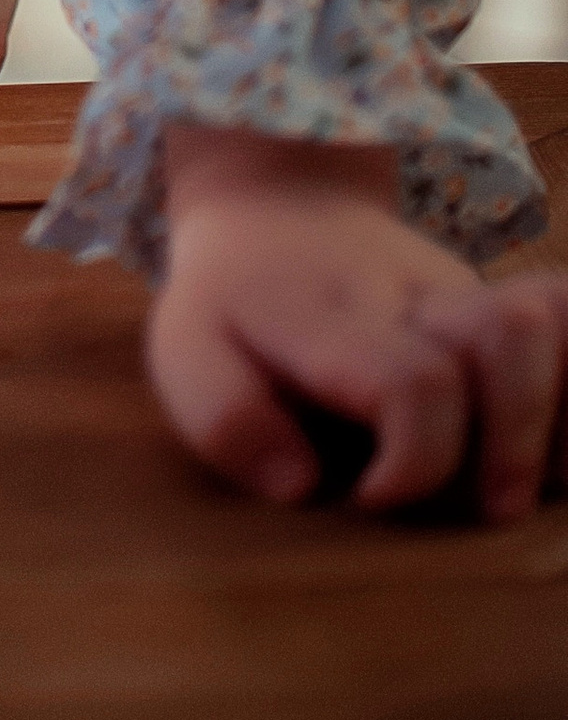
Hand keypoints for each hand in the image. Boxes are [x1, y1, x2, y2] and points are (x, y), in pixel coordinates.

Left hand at [154, 124, 567, 522]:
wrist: (276, 212)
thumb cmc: (231, 304)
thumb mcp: (189, 352)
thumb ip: (227, 419)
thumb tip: (302, 488)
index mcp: (333, 315)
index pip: (410, 381)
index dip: (416, 461)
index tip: (373, 501)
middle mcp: (414, 297)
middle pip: (506, 337)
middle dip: (515, 438)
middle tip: (488, 507)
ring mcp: (466, 297)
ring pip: (549, 320)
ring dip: (559, 412)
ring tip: (533, 482)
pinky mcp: (498, 309)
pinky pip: (565, 322)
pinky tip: (553, 452)